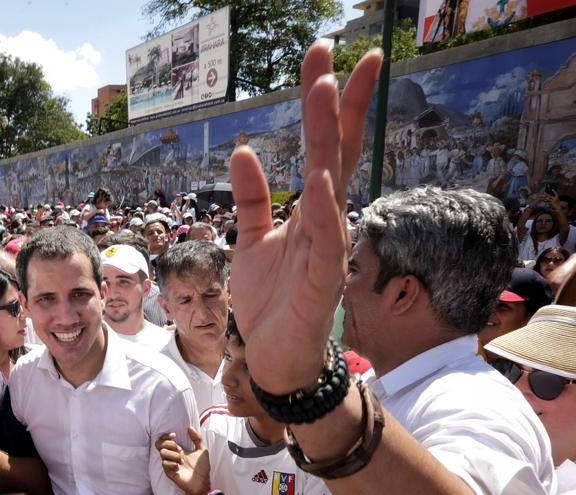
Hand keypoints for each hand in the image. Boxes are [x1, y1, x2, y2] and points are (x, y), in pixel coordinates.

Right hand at [157, 427, 209, 494]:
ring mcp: (170, 464)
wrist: (203, 482)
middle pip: (159, 444)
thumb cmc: (202, 468)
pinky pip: (165, 465)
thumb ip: (197, 438)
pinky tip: (179, 467)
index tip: (175, 435)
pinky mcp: (169, 473)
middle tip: (180, 449)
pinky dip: (172, 464)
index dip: (166, 436)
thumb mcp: (202, 450)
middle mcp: (172, 456)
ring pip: (162, 454)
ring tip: (182, 460)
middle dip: (169, 444)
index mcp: (177, 450)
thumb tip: (189, 427)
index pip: (164, 440)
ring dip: (173, 455)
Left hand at [228, 45, 380, 393]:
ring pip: (331, 184)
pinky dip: (325, 211)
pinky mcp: (323, 281)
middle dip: (336, 101)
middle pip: (334, 152)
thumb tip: (244, 151)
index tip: (324, 56)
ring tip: (325, 91)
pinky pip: (327, 241)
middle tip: (333, 51)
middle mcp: (326, 221)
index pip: (322, 146)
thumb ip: (249, 199)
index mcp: (310, 210)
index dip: (325, 103)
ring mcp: (328, 248)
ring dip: (328, 138)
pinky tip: (322, 179)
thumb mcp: (250, 241)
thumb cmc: (271, 299)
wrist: (273, 357)